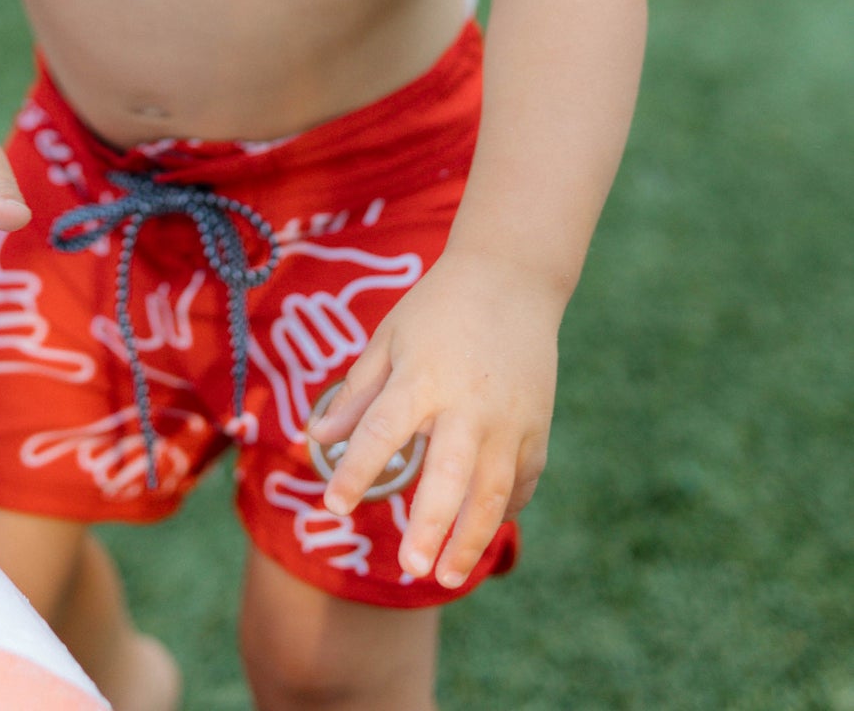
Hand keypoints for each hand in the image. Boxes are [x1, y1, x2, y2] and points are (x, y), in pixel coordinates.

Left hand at [305, 251, 558, 589]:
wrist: (512, 278)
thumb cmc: (438, 308)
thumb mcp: (389, 338)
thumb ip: (357, 393)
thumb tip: (317, 439)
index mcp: (422, 377)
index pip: (383, 432)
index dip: (357, 471)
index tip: (334, 504)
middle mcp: (469, 404)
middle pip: (450, 476)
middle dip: (430, 527)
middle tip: (409, 568)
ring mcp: (510, 420)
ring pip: (493, 493)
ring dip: (471, 539)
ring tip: (447, 576)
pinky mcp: (537, 429)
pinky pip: (521, 482)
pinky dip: (503, 510)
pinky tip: (483, 529)